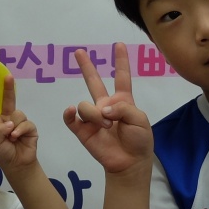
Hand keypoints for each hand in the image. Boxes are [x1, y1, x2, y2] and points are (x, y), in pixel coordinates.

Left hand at [0, 76, 38, 174]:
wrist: (18, 166)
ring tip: (11, 138)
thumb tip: (9, 122)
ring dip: (13, 126)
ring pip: (17, 114)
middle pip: (7, 101)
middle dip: (7, 88)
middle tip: (7, 76)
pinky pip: (25, 123)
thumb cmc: (3, 154)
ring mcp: (19, 122)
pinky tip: (16, 137)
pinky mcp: (29, 128)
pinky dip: (20, 130)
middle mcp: (6, 119)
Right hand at [63, 43, 153, 176]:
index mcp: (122, 101)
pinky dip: (69, 114)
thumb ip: (123, 108)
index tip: (119, 45)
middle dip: (86, 66)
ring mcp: (93, 117)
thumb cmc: (139, 141)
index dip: (121, 61)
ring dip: (95, 114)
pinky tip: (70, 111)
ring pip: (84, 105)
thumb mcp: (140, 120)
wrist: (129, 163)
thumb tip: (102, 109)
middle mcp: (105, 106)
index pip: (121, 77)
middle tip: (78, 51)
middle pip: (93, 81)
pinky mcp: (82, 130)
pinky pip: (70, 118)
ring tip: (107, 126)